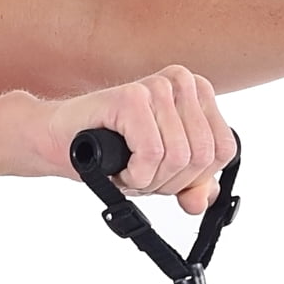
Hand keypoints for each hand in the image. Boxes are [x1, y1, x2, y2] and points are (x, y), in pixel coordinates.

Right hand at [40, 66, 234, 213]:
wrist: (60, 142)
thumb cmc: (111, 153)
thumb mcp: (163, 174)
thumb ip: (193, 185)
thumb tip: (203, 201)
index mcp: (199, 93)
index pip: (224, 151)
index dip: (194, 178)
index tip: (164, 174)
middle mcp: (181, 81)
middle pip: (202, 156)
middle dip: (170, 182)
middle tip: (140, 172)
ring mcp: (157, 86)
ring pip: (179, 157)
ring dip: (149, 180)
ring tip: (126, 167)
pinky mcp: (133, 97)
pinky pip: (152, 153)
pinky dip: (134, 174)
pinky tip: (119, 166)